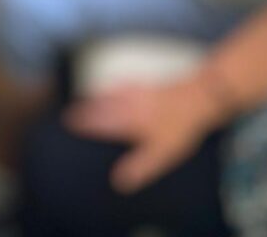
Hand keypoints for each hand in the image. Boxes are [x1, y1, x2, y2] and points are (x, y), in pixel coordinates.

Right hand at [65, 76, 221, 192]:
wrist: (198, 96)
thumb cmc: (178, 127)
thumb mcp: (161, 154)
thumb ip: (139, 166)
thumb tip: (117, 181)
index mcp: (127, 119)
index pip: (99, 121)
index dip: (83, 122)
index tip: (69, 123)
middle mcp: (127, 102)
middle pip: (101, 104)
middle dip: (85, 109)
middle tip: (71, 114)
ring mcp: (136, 90)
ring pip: (110, 93)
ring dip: (96, 97)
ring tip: (87, 101)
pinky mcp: (146, 84)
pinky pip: (122, 85)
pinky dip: (113, 88)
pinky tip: (114, 89)